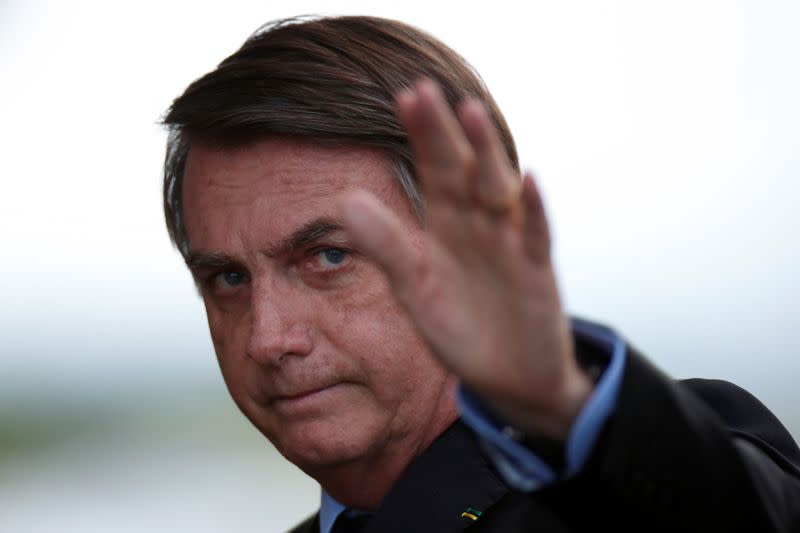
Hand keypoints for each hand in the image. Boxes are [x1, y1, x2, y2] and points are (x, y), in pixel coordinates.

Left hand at [340, 80, 591, 438]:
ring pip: (497, 189)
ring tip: (469, 113)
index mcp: (446, 225)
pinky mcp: (535, 270)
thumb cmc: (457, 327)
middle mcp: (478, 223)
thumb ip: (386, 246)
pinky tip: (526, 181)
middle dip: (444, 131)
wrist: (506, 375)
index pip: (434, 170)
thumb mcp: (415, 287)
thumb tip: (345, 200)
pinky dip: (530, 209)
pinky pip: (533, 234)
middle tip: (426, 89)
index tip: (403, 96)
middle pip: (462, 169)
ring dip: (485, 153)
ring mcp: (508, 242)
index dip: (421, 135)